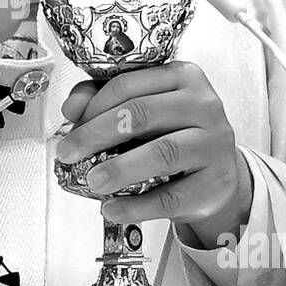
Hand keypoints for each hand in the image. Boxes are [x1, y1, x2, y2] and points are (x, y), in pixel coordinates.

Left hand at [55, 60, 252, 247]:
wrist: (215, 174)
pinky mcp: (217, 182)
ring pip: (163, 152)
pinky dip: (138, 206)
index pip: (128, 84)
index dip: (93, 105)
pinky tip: (113, 209)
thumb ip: (103, 100)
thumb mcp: (142, 109)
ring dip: (120, 169)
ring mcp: (215, 143)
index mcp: (182, 76)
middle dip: (97, 134)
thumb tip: (71, 109)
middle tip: (68, 154)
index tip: (70, 127)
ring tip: (93, 182)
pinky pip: (172, 196)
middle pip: (142, 113)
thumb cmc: (173, 134)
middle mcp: (204, 104)